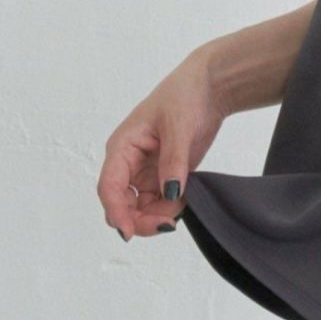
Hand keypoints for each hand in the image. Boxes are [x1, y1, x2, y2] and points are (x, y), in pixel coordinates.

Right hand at [96, 49, 226, 239]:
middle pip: (123, 204)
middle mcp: (129, 163)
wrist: (211, 87)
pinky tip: (185, 201)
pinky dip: (170, 208)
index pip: (110, 186)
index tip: (129, 232)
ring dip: (157, 215)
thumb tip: (169, 193)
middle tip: (167, 225)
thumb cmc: (186, 96)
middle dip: (140, 220)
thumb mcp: (179, 127)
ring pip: (141, 208)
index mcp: (123, 147)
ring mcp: (147, 171)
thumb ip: (173, 162)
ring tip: (182, 205)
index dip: (116, 212)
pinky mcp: (165, 175)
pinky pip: (160, 202)